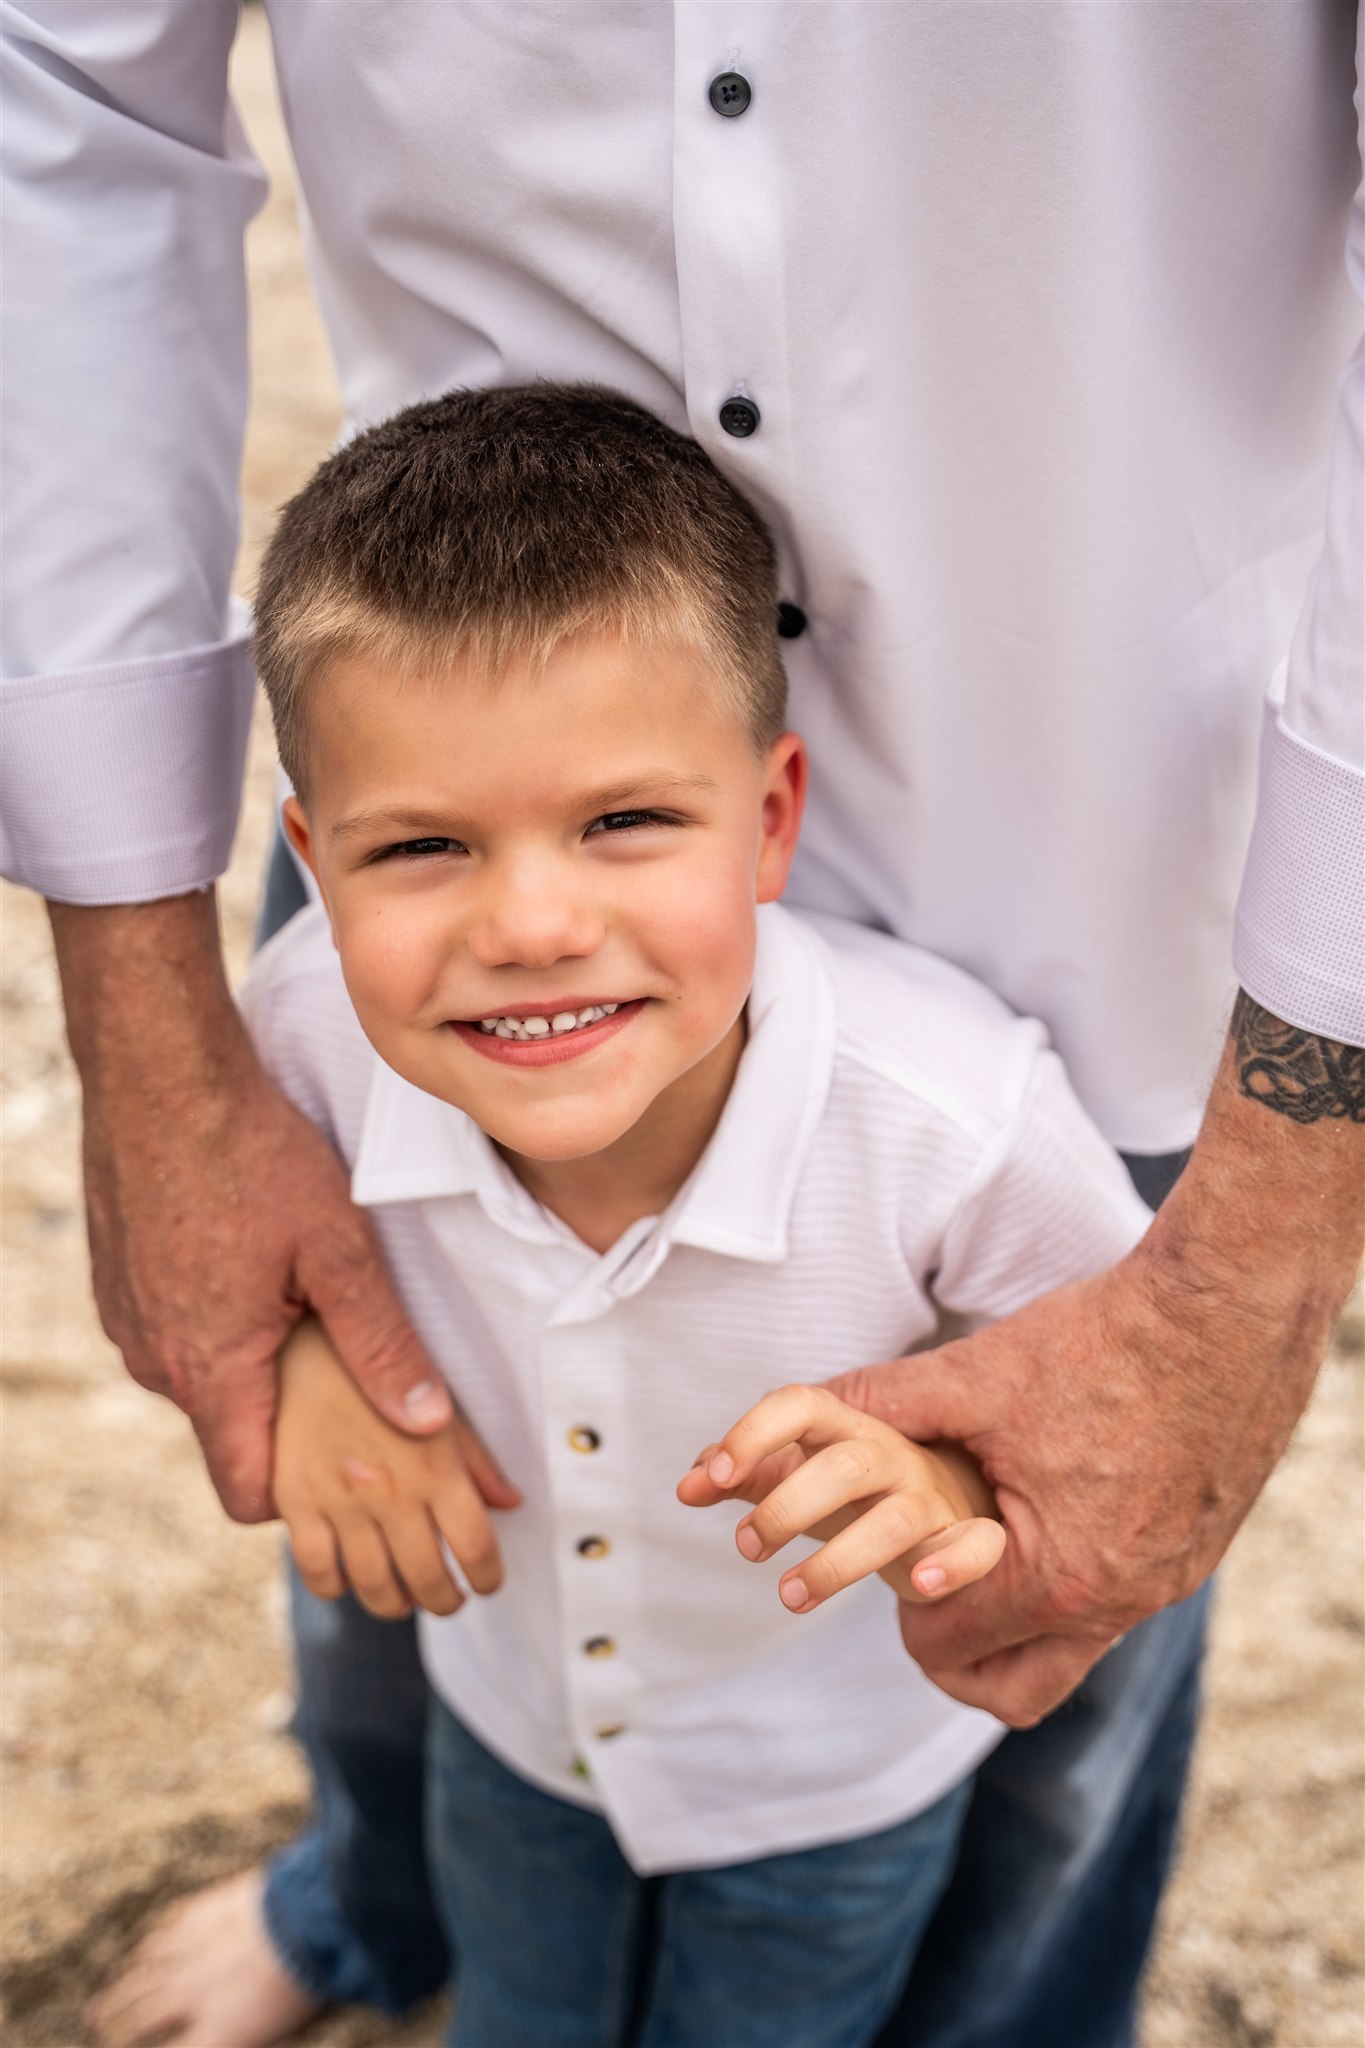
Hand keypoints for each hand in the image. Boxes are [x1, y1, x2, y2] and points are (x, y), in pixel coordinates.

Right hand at [47, 893, 520, 1524]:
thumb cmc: (251, 1154)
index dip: (303, 1499)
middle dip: (289, 1424)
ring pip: (201, 1381)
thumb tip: (429, 1423)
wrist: (159, 1074)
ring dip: (250, 1364)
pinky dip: (214, 1323)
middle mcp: (156, 1361)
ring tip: (306, 1313)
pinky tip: (255, 1271)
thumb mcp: (339, 1249)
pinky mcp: (117, 1286)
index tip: (351, 1470)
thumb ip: (382, 1343)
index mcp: (211, 1368)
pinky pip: (172, 1335)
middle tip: (347, 1378)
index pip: (248, 1493)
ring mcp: (128, 1324)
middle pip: (229, 1436)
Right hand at [274, 1319, 506, 1617]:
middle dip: (446, 1599)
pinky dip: (335, 1586)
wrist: (295, 1326)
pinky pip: (316, 1568)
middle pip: (427, 1576)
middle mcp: (388, 1489)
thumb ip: (473, 1451)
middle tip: (451, 1600)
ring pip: (373, 1584)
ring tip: (405, 1601)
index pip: (475, 1545)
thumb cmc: (377, 1351)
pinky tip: (346, 1580)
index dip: (487, 1575)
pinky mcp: (293, 1498)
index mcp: (434, 1462)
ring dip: (396, 1604)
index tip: (488, 1582)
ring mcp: (337, 1499)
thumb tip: (510, 1501)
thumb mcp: (439, 1388)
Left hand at [677, 1383, 1003, 1610]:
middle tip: (745, 1549)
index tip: (716, 1477)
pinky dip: (954, 1565)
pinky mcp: (965, 1538)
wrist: (941, 1503)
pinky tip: (921, 1586)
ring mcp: (929, 1496)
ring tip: (788, 1596)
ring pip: (893, 1519)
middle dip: (788, 1507)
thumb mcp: (793, 1473)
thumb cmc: (851, 1489)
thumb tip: (685, 1486)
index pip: (801, 1404)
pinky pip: (978, 1546)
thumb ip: (740, 1474)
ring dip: (837, 1563)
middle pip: (843, 1465)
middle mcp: (888, 1454)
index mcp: (841, 1427)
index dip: (755, 1432)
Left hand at [828, 1008, 1363, 1728]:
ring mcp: (1171, 1581)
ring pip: (1075, 1649)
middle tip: (924, 1592)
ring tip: (982, 1552)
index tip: (879, 1574)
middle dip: (955, 1655)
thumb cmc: (1103, 1338)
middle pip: (1014, 1692)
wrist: (1231, 1301)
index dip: (895, 1611)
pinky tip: (1053, 1514)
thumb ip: (881, 1405)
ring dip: (1018, 1618)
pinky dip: (1077, 1580)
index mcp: (1056, 1576)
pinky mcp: (1202, 1549)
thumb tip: (800, 1408)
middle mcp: (1122, 1602)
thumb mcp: (977, 1374)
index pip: (947, 1649)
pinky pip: (1125, 1601)